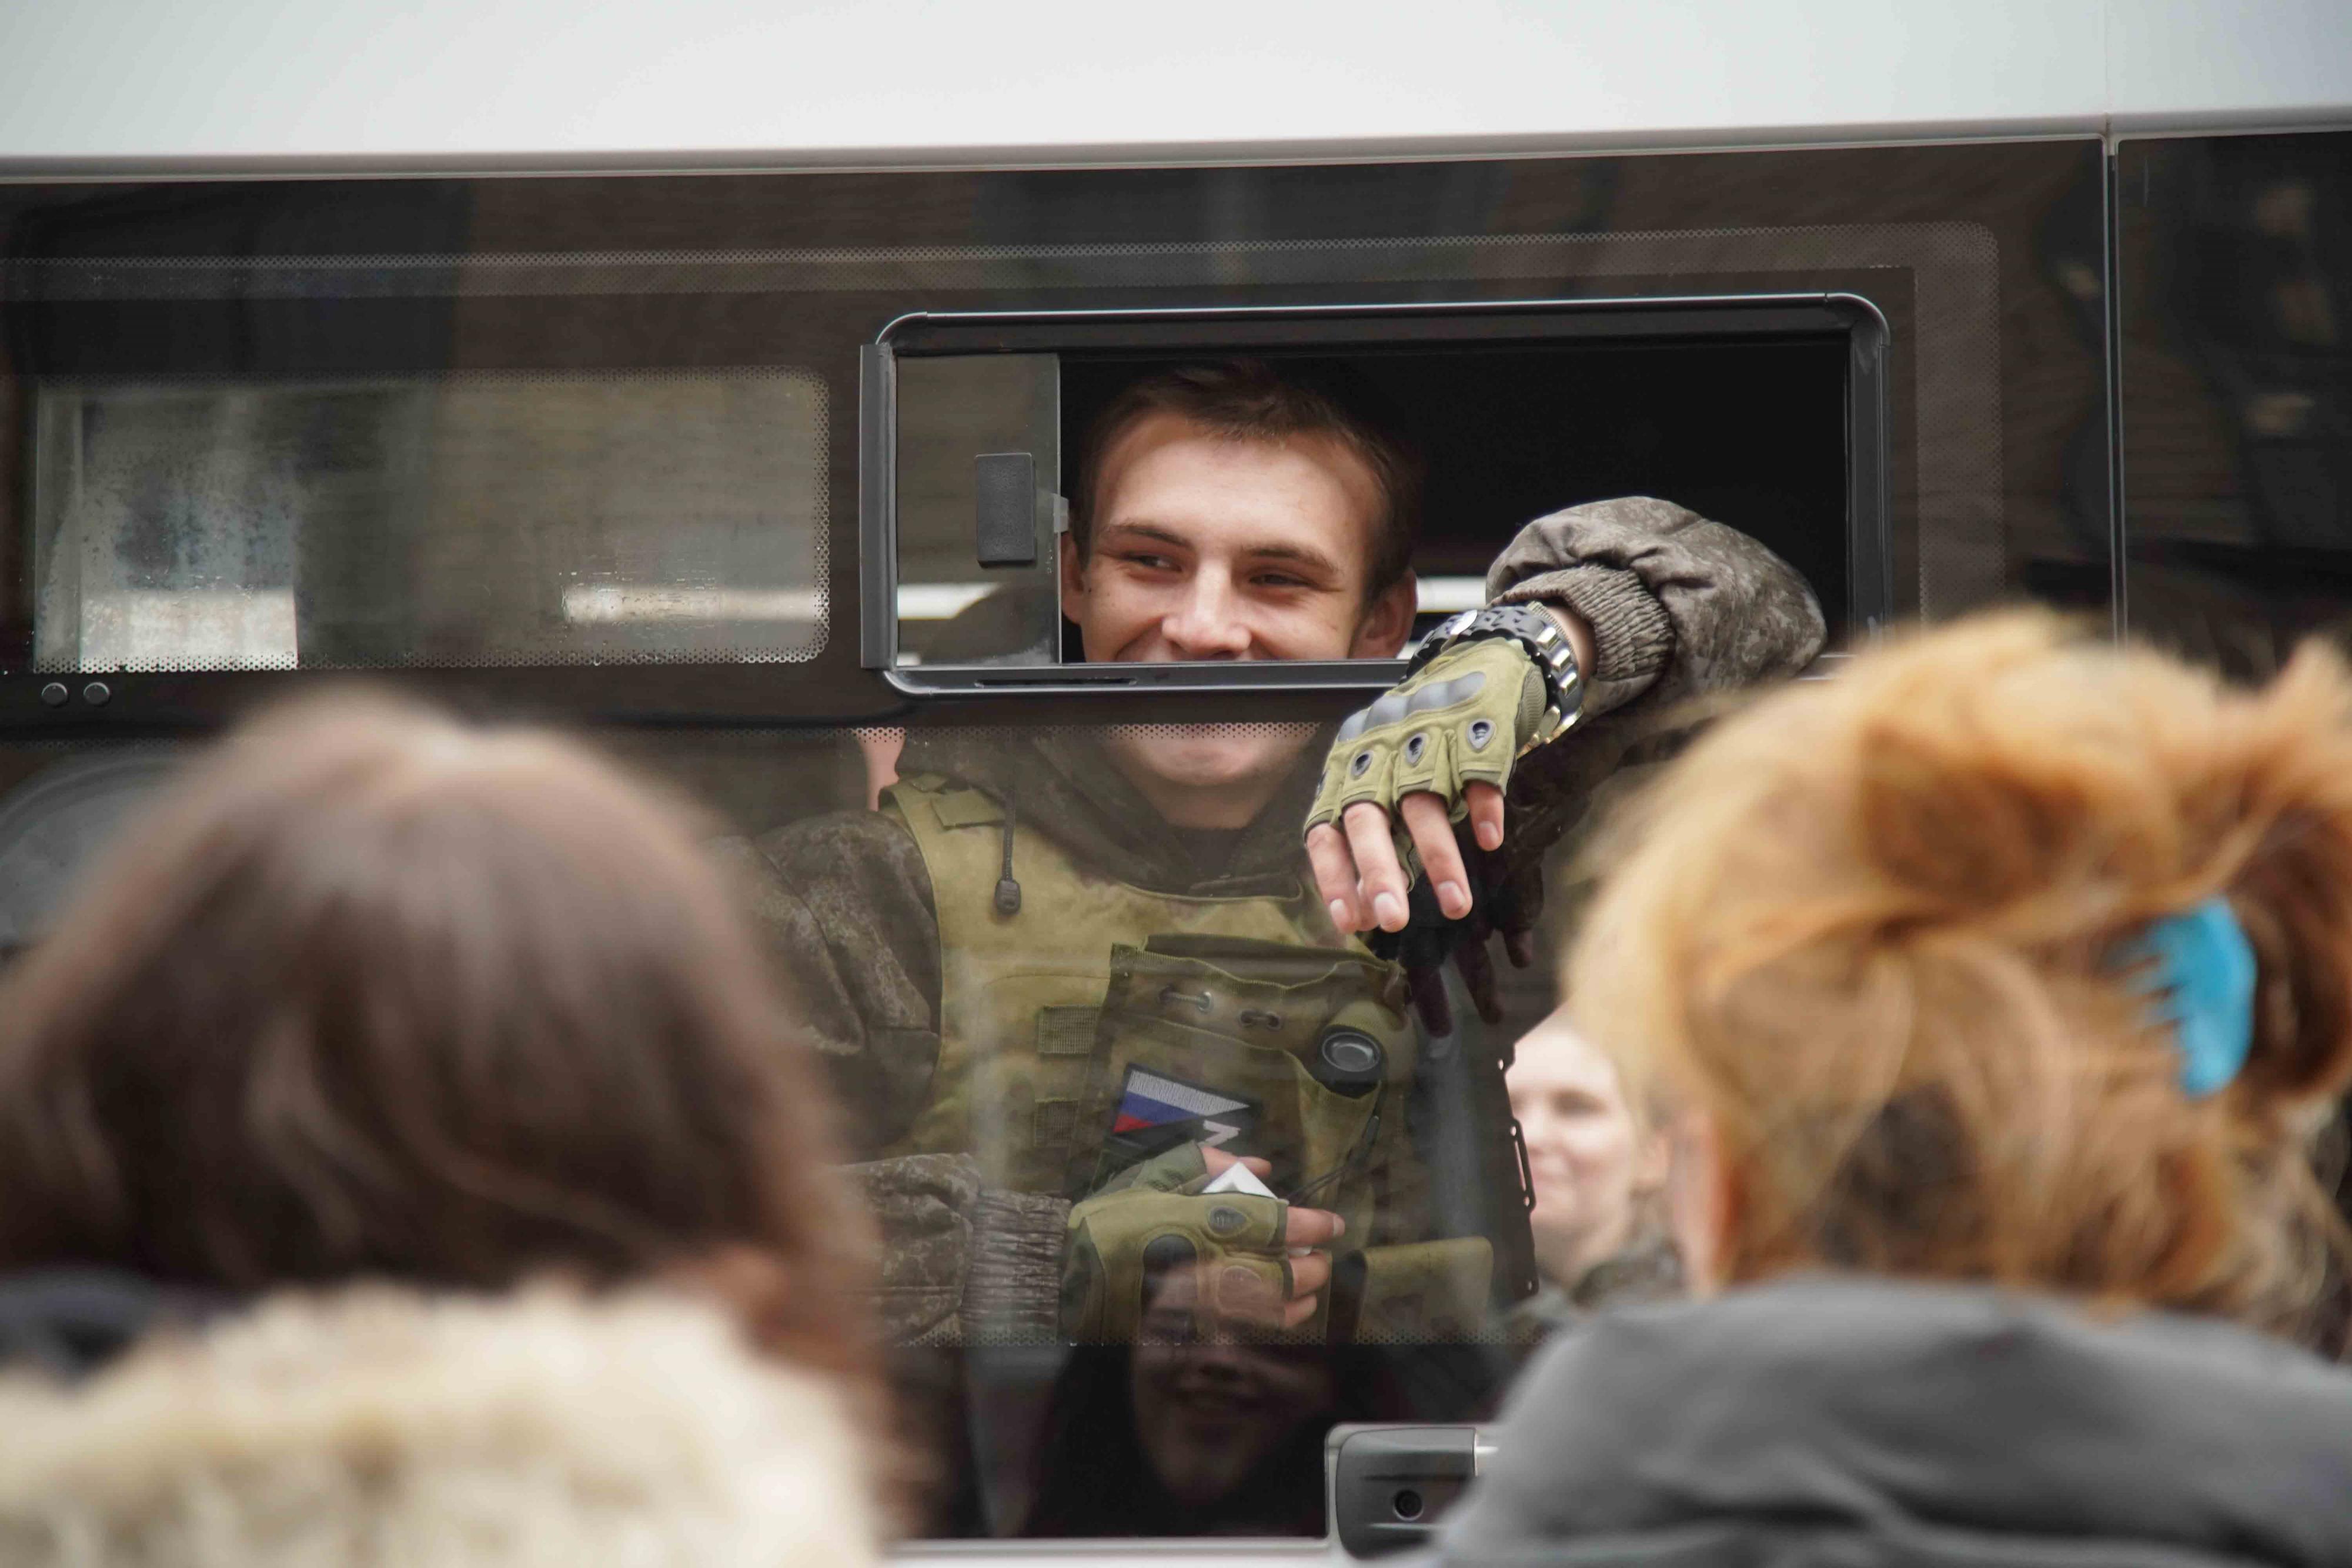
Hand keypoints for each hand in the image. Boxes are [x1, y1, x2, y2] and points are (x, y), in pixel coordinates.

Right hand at [1063, 1144, 1346, 1339]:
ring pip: (1265, 1304)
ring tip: (1313, 1282)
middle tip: (1322, 1254)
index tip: (1332, 1224)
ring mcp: (1194, 1300)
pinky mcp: (1186, 1325)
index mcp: (1193, 1219)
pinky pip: (1245, 1327)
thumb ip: (1207, 1164)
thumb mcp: (1153, 1174)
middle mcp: (1200, 1261)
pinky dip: (1277, 1320)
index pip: (1267, 1224)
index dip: (1307, 1225)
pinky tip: (1294, 1310)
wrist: (1064, 1271)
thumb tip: (1261, 1168)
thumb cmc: (1108, 1217)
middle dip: (1308, 1264)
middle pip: (1274, 1269)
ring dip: (1299, 1293)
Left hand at [1305, 610, 1590, 934]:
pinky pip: (1475, 769)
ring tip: (1456, 906)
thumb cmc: (1425, 740)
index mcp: (1349, 767)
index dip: (1334, 875)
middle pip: (1369, 815)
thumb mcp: (1387, 780)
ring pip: (1424, 801)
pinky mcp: (1474, 724)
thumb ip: (1376, 838)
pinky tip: (1489, 840)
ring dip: (1440, 857)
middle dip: (1378, 871)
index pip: (1328, 826)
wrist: (1480, 661)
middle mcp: (1379, 751)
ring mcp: (1425, 735)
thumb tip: (1365, 910)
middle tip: (1391, 921)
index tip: (1349, 922)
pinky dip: (1483, 805)